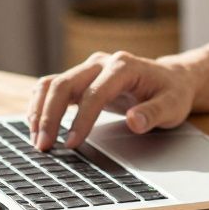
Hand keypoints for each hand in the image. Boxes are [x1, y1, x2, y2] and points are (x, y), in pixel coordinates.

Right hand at [27, 51, 199, 150]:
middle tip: (43, 146)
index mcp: (123, 66)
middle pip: (64, 84)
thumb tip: (135, 121)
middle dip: (49, 116)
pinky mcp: (81, 79)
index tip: (72, 143)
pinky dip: (41, 106)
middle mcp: (101, 63)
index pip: (94, 93)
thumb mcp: (173, 106)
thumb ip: (154, 113)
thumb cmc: (172, 93)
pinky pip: (53, 88)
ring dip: (39, 111)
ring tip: (35, 140)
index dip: (81, 120)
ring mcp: (88, 69)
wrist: (172, 79)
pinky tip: (37, 128)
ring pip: (52, 84)